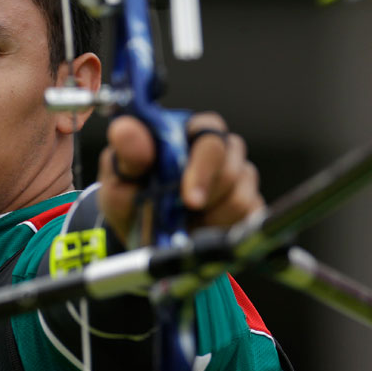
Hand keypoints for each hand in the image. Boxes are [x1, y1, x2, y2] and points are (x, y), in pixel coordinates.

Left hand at [97, 112, 262, 241]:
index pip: (210, 131)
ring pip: (239, 196)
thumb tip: (125, 130)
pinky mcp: (252, 206)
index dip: (202, 165)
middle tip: (185, 213)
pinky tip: (203, 230)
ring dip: (208, 217)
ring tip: (185, 222)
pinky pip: (248, 217)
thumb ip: (125, 155)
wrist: (145, 241)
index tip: (190, 199)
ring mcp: (240, 177)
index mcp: (189, 131)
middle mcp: (221, 149)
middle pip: (230, 165)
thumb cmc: (134, 200)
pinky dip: (222, 230)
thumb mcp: (119, 180)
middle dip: (206, 193)